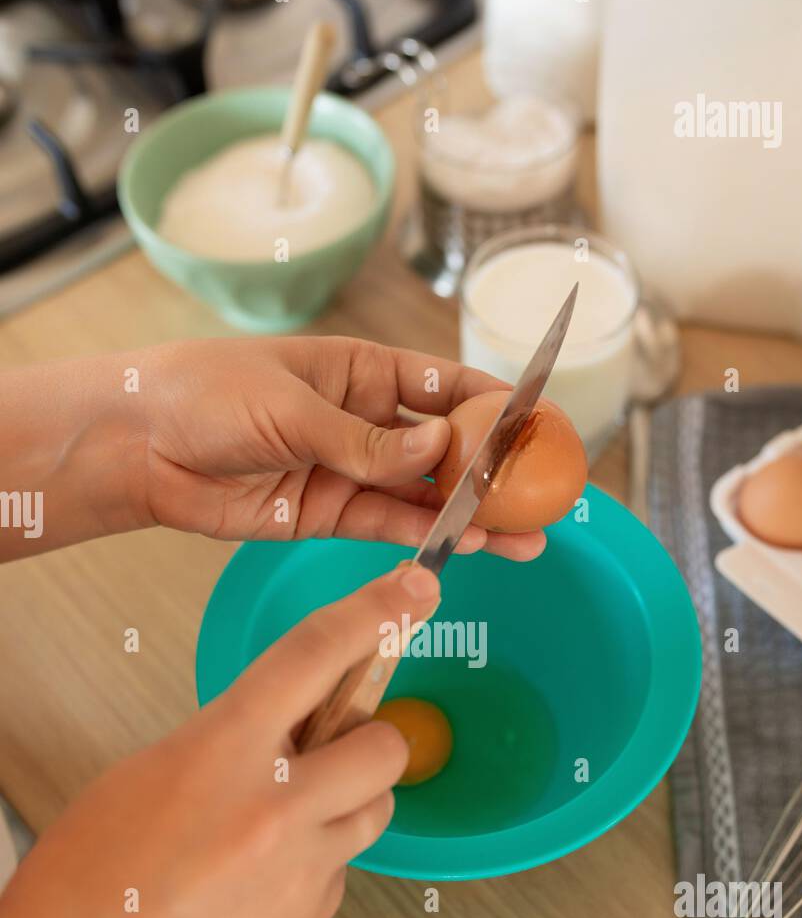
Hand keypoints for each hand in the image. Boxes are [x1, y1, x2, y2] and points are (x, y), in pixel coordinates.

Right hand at [0, 562, 437, 917]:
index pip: (317, 654)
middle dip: (369, 740)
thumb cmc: (88, 882)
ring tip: (286, 821)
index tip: (415, 589)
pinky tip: (261, 881)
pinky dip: (317, 866)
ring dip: (348, 803)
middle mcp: (277, 805)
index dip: (376, 611)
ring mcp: (301, 868)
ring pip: (377, 811)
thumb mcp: (148, 775)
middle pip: (385, 745)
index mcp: (223, 750)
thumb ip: (227, 742)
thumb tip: (280, 732)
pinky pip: (343, 871)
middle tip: (333, 750)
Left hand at [135, 336, 545, 560]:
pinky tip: (468, 546)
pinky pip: (388, 527)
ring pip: (425, 497)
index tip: (543, 426)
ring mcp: (348, 471)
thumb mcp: (292, 406)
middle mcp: (364, 422)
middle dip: (496, 474)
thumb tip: (442, 449)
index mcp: (361, 371)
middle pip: (447, 448)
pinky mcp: (326, 516)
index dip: (498, 406)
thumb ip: (366, 440)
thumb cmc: (205, 393)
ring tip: (526, 538)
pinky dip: (426, 539)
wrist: (138, 443)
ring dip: (473, 518)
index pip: (446, 386)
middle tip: (547, 498)